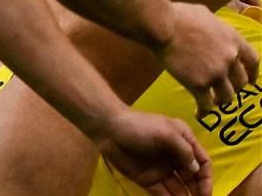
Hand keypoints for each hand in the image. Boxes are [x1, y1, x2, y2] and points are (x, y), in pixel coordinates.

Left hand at [92, 106, 210, 195]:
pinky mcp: (148, 179)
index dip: (207, 178)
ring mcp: (162, 169)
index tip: (207, 193)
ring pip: (180, 188)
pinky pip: (164, 193)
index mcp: (183, 141)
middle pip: (193, 178)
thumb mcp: (166, 133)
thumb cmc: (139, 126)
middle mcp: (175, 157)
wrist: (107, 128)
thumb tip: (195, 169)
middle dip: (199, 191)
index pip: (202, 162)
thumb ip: (184, 150)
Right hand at [159, 1, 260, 112]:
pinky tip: (199, 113)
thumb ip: (215, 28)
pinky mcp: (199, 84)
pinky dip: (204, 111)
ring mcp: (216, 73)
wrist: (162, 25)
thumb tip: (212, 30)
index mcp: (234, 40)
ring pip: (227, 96)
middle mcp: (230, 59)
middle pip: (240, 82)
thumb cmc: (179, 15)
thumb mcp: (205, 14)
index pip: (253, 62)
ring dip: (221, 100)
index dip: (252, 74)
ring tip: (212, 102)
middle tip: (224, 90)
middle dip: (233, 88)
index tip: (249, 80)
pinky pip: (206, 104)